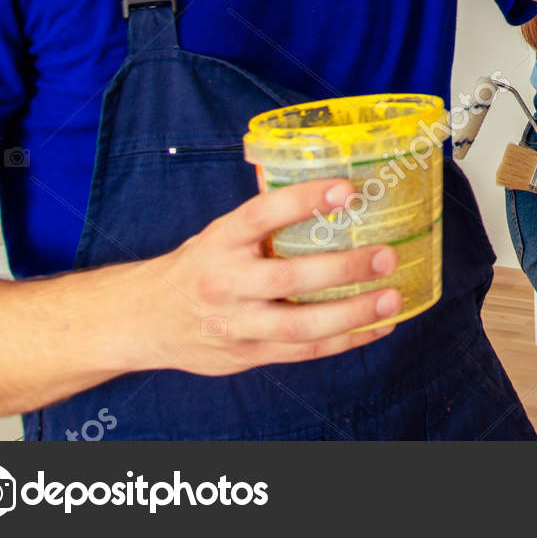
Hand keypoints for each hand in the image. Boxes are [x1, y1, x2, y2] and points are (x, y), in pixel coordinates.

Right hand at [125, 178, 403, 375]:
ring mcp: (235, 325)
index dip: (304, 200)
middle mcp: (224, 284)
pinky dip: (344, 340)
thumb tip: (328, 182)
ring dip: (351, 314)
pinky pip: (303, 352)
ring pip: (298, 327)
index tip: (348, 189)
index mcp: (219, 241)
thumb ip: (265, 219)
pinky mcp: (247, 355)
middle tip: (386, 256)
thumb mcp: (219, 234)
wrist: (144, 320)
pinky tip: (378, 326)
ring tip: (392, 298)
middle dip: (342, 269)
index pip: (261, 214)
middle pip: (286, 279)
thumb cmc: (199, 267)